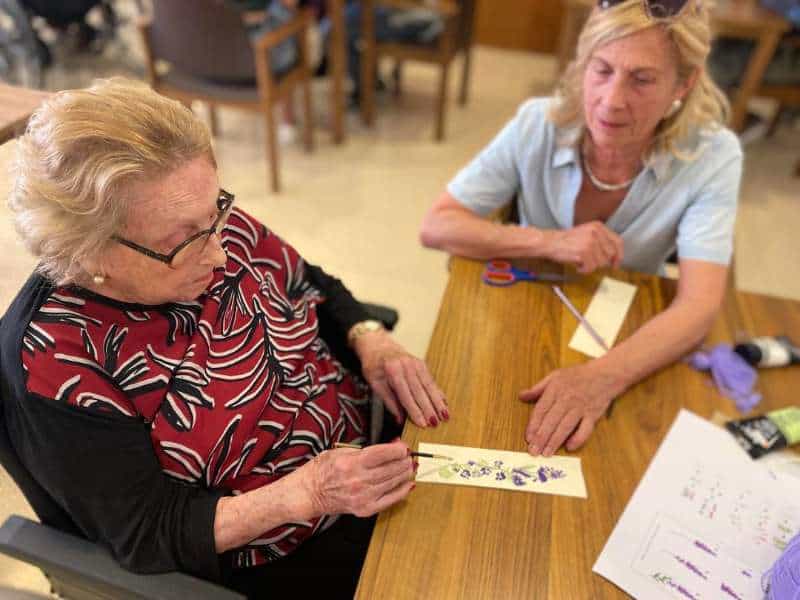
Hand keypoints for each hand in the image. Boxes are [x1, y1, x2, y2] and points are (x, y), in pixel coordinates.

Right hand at [301, 440, 415, 516]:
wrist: (308, 493)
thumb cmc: (321, 470)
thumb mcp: (340, 451)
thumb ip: (367, 449)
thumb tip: (390, 446)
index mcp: (352, 463)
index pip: (384, 454)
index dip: (399, 449)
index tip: (404, 447)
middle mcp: (358, 480)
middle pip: (391, 468)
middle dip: (404, 461)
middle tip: (409, 456)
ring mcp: (363, 496)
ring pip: (393, 482)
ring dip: (405, 473)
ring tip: (410, 467)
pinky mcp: (364, 509)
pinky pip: (390, 500)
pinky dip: (402, 491)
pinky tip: (408, 484)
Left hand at [354, 330, 447, 427]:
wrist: (379, 345)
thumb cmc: (374, 366)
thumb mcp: (374, 383)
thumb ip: (388, 401)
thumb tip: (399, 420)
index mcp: (392, 371)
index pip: (406, 395)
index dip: (415, 411)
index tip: (422, 424)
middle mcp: (406, 366)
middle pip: (420, 392)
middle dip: (429, 409)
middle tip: (436, 423)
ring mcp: (416, 363)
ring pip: (429, 386)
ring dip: (438, 402)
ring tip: (445, 416)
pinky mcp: (422, 364)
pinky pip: (431, 381)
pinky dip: (438, 393)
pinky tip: (444, 403)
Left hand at [520, 364, 619, 455]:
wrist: (605, 374)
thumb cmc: (577, 376)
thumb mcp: (555, 376)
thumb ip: (537, 388)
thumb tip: (521, 396)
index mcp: (555, 390)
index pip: (541, 409)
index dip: (534, 425)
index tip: (528, 438)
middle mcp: (567, 399)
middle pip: (552, 421)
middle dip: (542, 437)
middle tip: (534, 451)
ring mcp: (581, 408)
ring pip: (566, 426)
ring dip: (555, 441)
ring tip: (546, 453)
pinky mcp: (593, 415)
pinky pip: (585, 429)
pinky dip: (578, 439)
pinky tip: (569, 447)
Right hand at [542, 222, 623, 273]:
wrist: (549, 242)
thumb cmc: (566, 241)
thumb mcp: (586, 234)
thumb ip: (601, 241)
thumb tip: (614, 258)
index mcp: (598, 226)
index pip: (617, 242)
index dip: (619, 255)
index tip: (616, 264)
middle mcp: (596, 232)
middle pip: (610, 255)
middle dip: (600, 262)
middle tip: (590, 262)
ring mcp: (590, 242)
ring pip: (600, 263)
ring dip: (590, 266)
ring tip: (580, 261)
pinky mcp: (583, 252)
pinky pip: (590, 268)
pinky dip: (583, 270)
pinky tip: (577, 265)